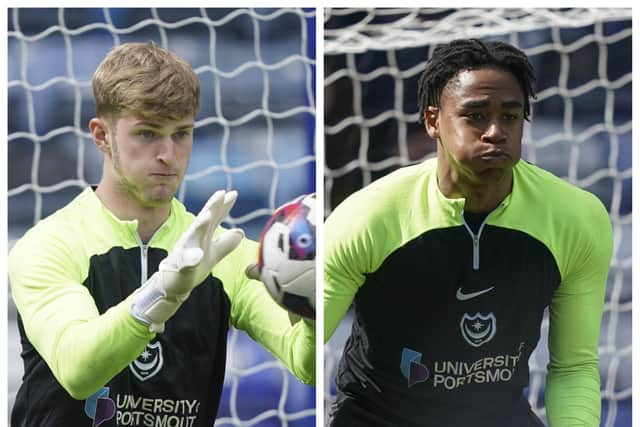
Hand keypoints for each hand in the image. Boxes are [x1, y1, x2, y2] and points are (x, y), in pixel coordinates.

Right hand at [131, 190, 243, 331]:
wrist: (173, 284)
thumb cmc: (192, 267)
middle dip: (211, 206)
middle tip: (220, 194)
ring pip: (192, 236)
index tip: (233, 193)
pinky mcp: (180, 266)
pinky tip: (198, 256)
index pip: (214, 217)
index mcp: (201, 235)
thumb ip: (226, 243)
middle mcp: (192, 239)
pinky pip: (185, 261)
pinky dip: (191, 258)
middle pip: (203, 220)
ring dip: (200, 226)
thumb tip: (241, 232)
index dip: (223, 206)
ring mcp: (185, 251)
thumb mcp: (213, 254)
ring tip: (208, 216)